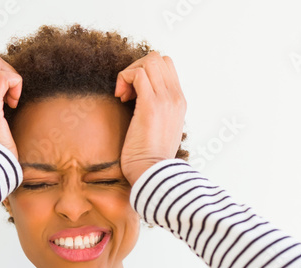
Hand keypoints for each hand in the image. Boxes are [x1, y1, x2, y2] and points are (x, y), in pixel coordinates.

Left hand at [114, 51, 186, 186]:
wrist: (152, 175)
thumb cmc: (150, 159)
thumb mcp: (160, 130)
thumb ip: (158, 112)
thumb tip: (139, 100)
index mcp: (179, 102)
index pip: (166, 66)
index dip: (146, 72)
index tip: (134, 93)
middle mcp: (175, 97)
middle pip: (157, 58)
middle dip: (136, 68)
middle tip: (127, 92)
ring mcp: (165, 100)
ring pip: (148, 61)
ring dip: (130, 73)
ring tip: (124, 96)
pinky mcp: (150, 105)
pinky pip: (138, 74)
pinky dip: (125, 79)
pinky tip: (121, 98)